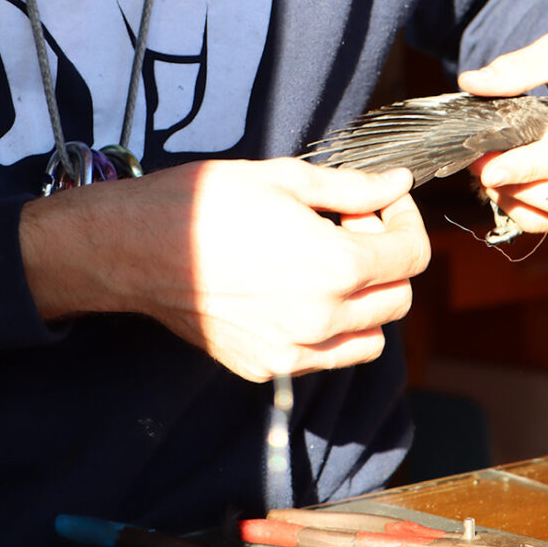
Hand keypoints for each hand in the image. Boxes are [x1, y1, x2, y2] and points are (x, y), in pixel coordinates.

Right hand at [19, 158, 427, 381]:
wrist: (135, 248)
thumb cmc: (205, 203)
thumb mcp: (286, 179)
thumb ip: (352, 188)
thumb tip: (397, 183)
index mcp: (335, 267)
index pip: (412, 255)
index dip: (405, 221)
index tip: (383, 203)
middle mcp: (322, 319)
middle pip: (398, 299)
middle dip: (387, 260)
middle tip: (349, 228)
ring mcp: (292, 351)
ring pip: (370, 338)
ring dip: (365, 303)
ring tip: (327, 266)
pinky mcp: (264, 367)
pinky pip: (323, 357)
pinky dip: (329, 331)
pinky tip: (295, 292)